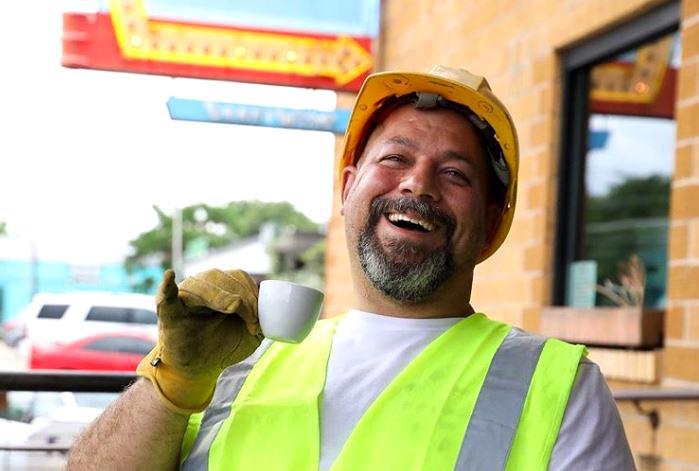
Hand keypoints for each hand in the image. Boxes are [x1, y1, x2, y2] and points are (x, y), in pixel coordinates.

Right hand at [137, 268, 261, 414]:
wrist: (200, 369)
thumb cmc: (223, 346)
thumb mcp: (250, 332)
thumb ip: (262, 316)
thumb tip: (273, 304)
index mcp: (219, 288)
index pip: (237, 276)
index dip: (252, 291)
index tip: (258, 316)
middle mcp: (200, 287)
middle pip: (221, 277)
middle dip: (243, 297)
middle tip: (251, 321)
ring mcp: (182, 297)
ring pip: (202, 285)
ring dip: (222, 298)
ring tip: (232, 312)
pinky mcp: (168, 314)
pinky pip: (165, 297)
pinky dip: (166, 286)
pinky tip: (170, 276)